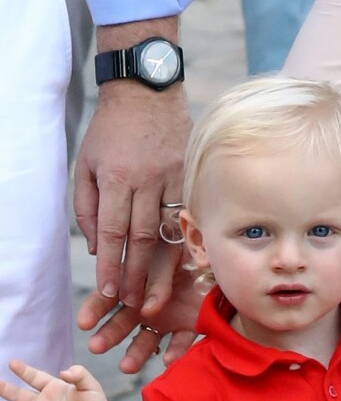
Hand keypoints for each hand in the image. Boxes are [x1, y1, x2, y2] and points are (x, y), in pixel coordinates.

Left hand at [74, 85, 191, 307]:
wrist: (147, 94)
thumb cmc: (112, 131)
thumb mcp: (86, 164)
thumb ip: (88, 207)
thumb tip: (98, 247)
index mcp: (117, 176)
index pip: (113, 231)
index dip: (110, 265)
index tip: (107, 292)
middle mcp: (148, 181)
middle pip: (143, 238)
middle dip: (136, 276)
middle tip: (132, 306)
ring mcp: (175, 180)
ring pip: (171, 233)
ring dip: (162, 269)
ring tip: (155, 297)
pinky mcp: (193, 179)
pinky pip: (189, 219)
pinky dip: (184, 246)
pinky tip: (182, 269)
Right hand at [78, 247, 204, 373]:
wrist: (219, 254)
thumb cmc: (187, 248)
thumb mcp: (168, 254)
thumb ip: (156, 278)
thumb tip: (147, 309)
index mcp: (134, 282)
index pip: (108, 296)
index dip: (94, 310)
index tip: (83, 324)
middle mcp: (145, 304)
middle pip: (122, 323)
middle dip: (108, 336)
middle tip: (96, 347)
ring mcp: (167, 317)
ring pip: (147, 340)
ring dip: (136, 354)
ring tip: (126, 367)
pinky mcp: (189, 325)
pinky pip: (181, 342)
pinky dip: (175, 352)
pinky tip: (168, 360)